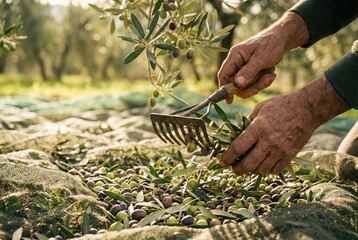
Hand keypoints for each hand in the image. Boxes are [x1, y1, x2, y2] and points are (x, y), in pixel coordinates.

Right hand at [217, 12, 308, 103]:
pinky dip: (263, 81)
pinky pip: (254, 83)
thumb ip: (249, 71)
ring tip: (270, 75)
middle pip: (235, 83)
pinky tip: (271, 73)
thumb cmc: (271, 45)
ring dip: (259, 84)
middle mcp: (237, 62)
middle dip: (249, 87)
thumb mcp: (261, 58)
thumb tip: (237, 84)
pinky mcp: (251, 71)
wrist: (282, 39)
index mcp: (235, 55)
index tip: (229, 101)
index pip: (224, 74)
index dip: (224, 88)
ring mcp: (244, 67)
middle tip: (260, 87)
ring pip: (246, 85)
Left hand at [218, 75, 349, 174]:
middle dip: (237, 169)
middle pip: (248, 164)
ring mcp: (280, 150)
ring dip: (251, 170)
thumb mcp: (260, 108)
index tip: (221, 161)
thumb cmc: (281, 105)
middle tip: (233, 168)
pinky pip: (274, 170)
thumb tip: (237, 134)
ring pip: (261, 170)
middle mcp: (268, 141)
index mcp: (258, 128)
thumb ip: (248, 122)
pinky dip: (266, 170)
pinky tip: (262, 164)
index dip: (227, 157)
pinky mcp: (290, 156)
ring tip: (247, 166)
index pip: (238, 148)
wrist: (308, 109)